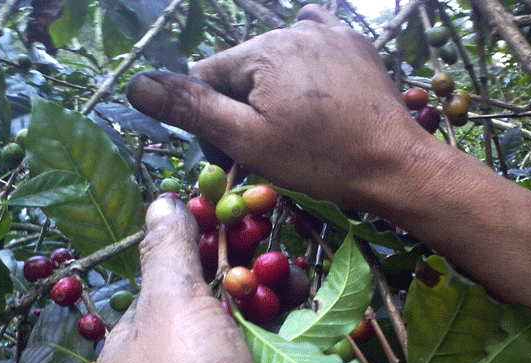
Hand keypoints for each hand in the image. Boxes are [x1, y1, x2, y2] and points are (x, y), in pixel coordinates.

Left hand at [92, 196, 325, 362]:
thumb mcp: (171, 307)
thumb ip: (167, 252)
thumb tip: (159, 200)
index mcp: (129, 349)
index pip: (161, 284)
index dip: (195, 250)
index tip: (229, 221)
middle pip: (207, 307)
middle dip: (241, 278)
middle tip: (271, 253)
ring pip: (244, 333)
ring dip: (270, 305)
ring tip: (294, 283)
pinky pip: (268, 362)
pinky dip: (287, 338)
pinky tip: (307, 314)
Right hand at [126, 5, 432, 209]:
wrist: (393, 165)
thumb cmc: (318, 158)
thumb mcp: (247, 139)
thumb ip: (191, 108)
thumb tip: (137, 84)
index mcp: (259, 52)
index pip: (206, 80)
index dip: (210, 122)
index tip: (233, 155)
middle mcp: (290, 30)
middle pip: (240, 72)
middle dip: (242, 110)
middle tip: (267, 151)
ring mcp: (327, 33)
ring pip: (274, 64)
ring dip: (272, 96)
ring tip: (297, 132)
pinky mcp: (353, 45)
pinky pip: (312, 48)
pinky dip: (302, 71)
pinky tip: (311, 92)